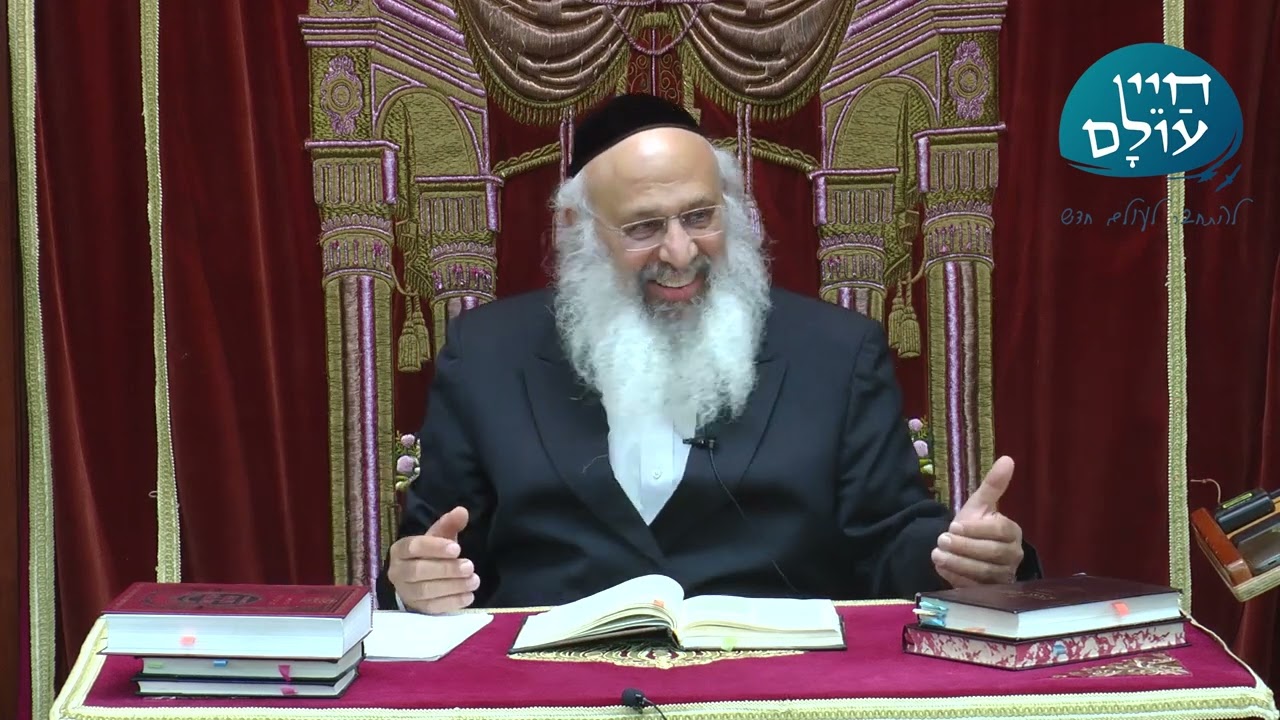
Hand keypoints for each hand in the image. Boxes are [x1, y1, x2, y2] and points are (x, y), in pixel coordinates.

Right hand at [387, 506, 479, 613]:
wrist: (418, 580)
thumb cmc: (430, 554)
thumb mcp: (438, 537)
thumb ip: (449, 524)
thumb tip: (462, 511)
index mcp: (400, 550)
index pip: (413, 547)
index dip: (435, 548)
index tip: (458, 549)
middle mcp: (397, 572)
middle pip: (418, 571)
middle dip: (446, 569)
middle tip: (470, 566)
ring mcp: (406, 592)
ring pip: (425, 591)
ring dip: (453, 586)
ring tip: (474, 581)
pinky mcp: (417, 608)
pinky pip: (433, 607)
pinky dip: (452, 602)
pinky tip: (469, 596)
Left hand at [931, 456, 1023, 587]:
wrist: (963, 549)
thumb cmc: (974, 525)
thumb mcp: (980, 504)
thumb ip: (993, 484)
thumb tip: (1008, 459)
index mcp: (1012, 533)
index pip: (1001, 532)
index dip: (977, 529)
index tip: (954, 525)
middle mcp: (1012, 556)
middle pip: (991, 554)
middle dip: (963, 547)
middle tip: (941, 540)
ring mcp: (1003, 576)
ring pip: (983, 573)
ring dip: (957, 563)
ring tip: (936, 554)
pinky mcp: (990, 592)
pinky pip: (975, 588)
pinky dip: (957, 579)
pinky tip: (941, 569)